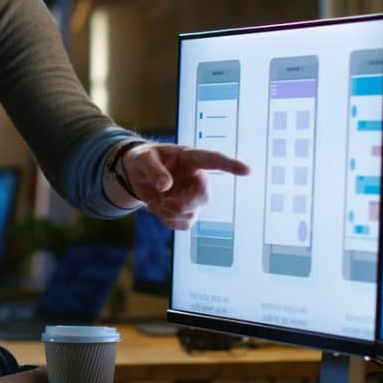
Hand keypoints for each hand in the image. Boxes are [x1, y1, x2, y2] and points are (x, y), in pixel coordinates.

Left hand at [123, 143, 248, 229]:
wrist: (135, 174)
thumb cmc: (143, 159)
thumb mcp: (142, 158)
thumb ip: (154, 170)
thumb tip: (166, 186)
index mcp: (189, 158)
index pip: (213, 160)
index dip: (230, 166)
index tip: (247, 170)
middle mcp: (195, 177)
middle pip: (203, 196)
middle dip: (183, 205)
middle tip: (163, 203)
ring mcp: (192, 195)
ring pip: (192, 213)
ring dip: (170, 213)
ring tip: (156, 201)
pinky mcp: (186, 210)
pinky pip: (184, 224)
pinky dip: (168, 221)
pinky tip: (158, 208)